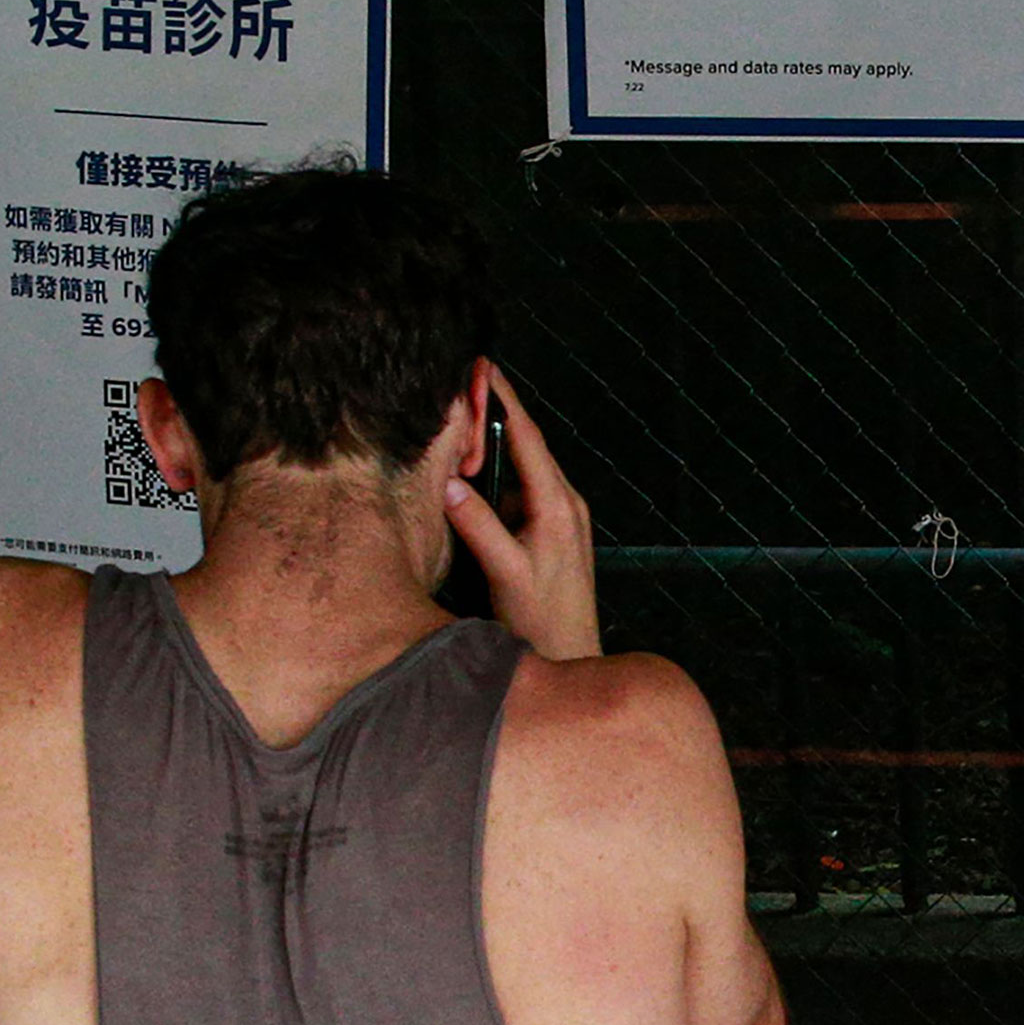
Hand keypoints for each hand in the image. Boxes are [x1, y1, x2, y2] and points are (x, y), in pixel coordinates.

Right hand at [443, 367, 601, 660]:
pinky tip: (472, 473)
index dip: (503, 398)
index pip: (527, 436)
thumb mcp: (507, 575)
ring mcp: (560, 516)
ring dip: (493, 443)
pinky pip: (522, 488)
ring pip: (523, 465)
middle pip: (526, 442)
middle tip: (461, 382)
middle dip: (494, 410)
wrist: (573, 659)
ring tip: (459, 420)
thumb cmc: (544, 625)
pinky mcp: (552, 531)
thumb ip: (480, 529)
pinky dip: (497, 473)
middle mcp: (564, 503)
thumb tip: (450, 485)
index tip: (481, 365)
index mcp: (557, 505)